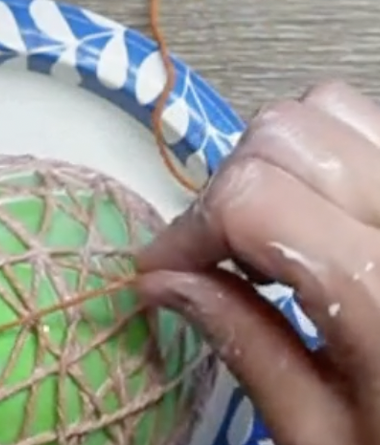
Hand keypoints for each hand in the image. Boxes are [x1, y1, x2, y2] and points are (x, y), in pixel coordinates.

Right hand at [135, 80, 379, 444]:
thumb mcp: (322, 432)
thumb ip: (244, 343)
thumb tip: (161, 282)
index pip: (255, 200)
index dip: (190, 230)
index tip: (165, 268)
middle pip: (285, 136)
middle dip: (225, 192)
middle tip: (218, 256)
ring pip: (329, 108)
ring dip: (273, 162)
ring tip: (272, 230)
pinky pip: (367, 124)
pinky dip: (321, 152)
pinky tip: (316, 214)